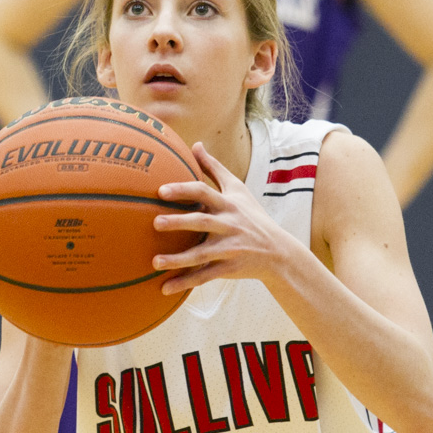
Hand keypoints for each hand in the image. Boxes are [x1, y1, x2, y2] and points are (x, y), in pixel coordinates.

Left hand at [153, 143, 294, 294]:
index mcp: (228, 205)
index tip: (161, 190)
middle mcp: (228, 225)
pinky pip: (204, 277)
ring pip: (201, 254)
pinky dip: (185, 283)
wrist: (278, 251)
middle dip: (180, 222)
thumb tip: (195, 144)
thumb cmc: (251, 215)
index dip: (184, 190)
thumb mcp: (237, 189)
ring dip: (178, 259)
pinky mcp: (228, 268)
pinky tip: (164, 288)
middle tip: (155, 222)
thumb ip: (213, 167)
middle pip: (203, 222)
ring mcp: (229, 248)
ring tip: (154, 261)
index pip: (204, 193)